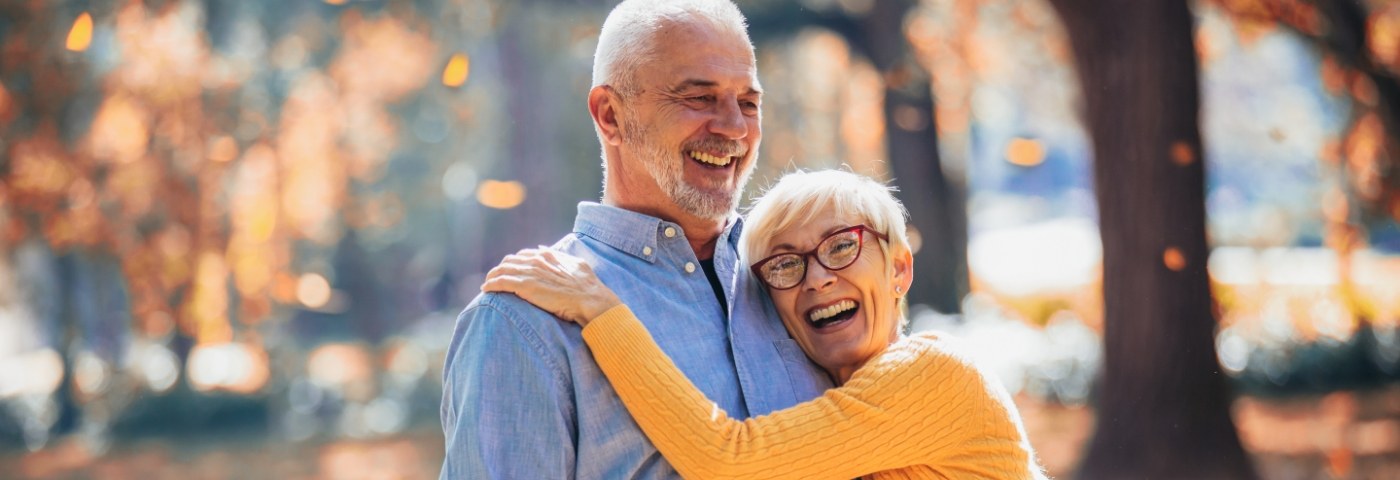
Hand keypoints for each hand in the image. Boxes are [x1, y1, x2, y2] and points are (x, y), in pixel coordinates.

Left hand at [481, 248, 621, 325]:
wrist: (589, 299)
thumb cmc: (587, 287)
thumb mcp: (576, 265)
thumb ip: (560, 257)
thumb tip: (544, 249)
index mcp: (548, 255)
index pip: (524, 255)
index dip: (515, 262)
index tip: (511, 270)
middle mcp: (537, 260)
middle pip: (510, 260)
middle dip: (501, 268)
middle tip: (496, 278)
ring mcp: (530, 272)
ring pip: (502, 270)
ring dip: (492, 276)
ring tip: (488, 283)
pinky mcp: (524, 286)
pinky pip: (500, 282)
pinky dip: (491, 284)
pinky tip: (486, 289)